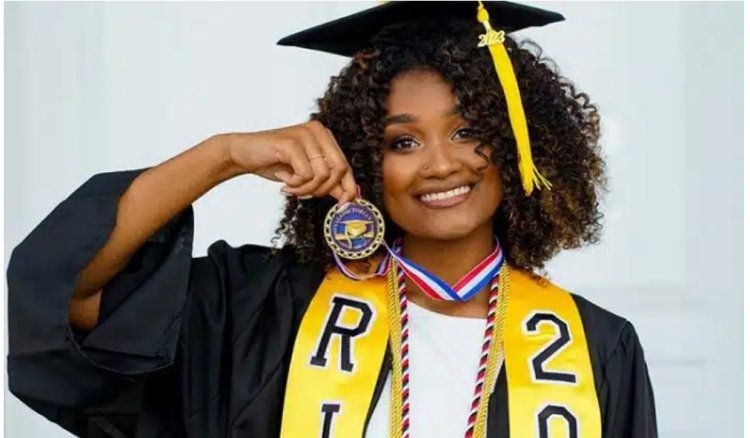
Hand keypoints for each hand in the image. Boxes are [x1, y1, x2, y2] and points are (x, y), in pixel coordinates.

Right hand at [226, 121, 357, 203]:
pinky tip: (282, 177)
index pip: (346, 166)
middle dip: (322, 189)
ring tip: (290, 186)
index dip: (348, 188)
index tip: (343, 205)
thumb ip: (328, 183)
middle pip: (339, 170)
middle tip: (304, 193)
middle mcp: (318, 131)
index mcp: (325, 136)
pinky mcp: (292, 143)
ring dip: (305, 188)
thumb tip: (351, 197)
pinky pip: (305, 174)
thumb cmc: (274, 163)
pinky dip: (294, 184)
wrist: (243, 154)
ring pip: (322, 175)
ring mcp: (305, 135)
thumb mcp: (306, 174)